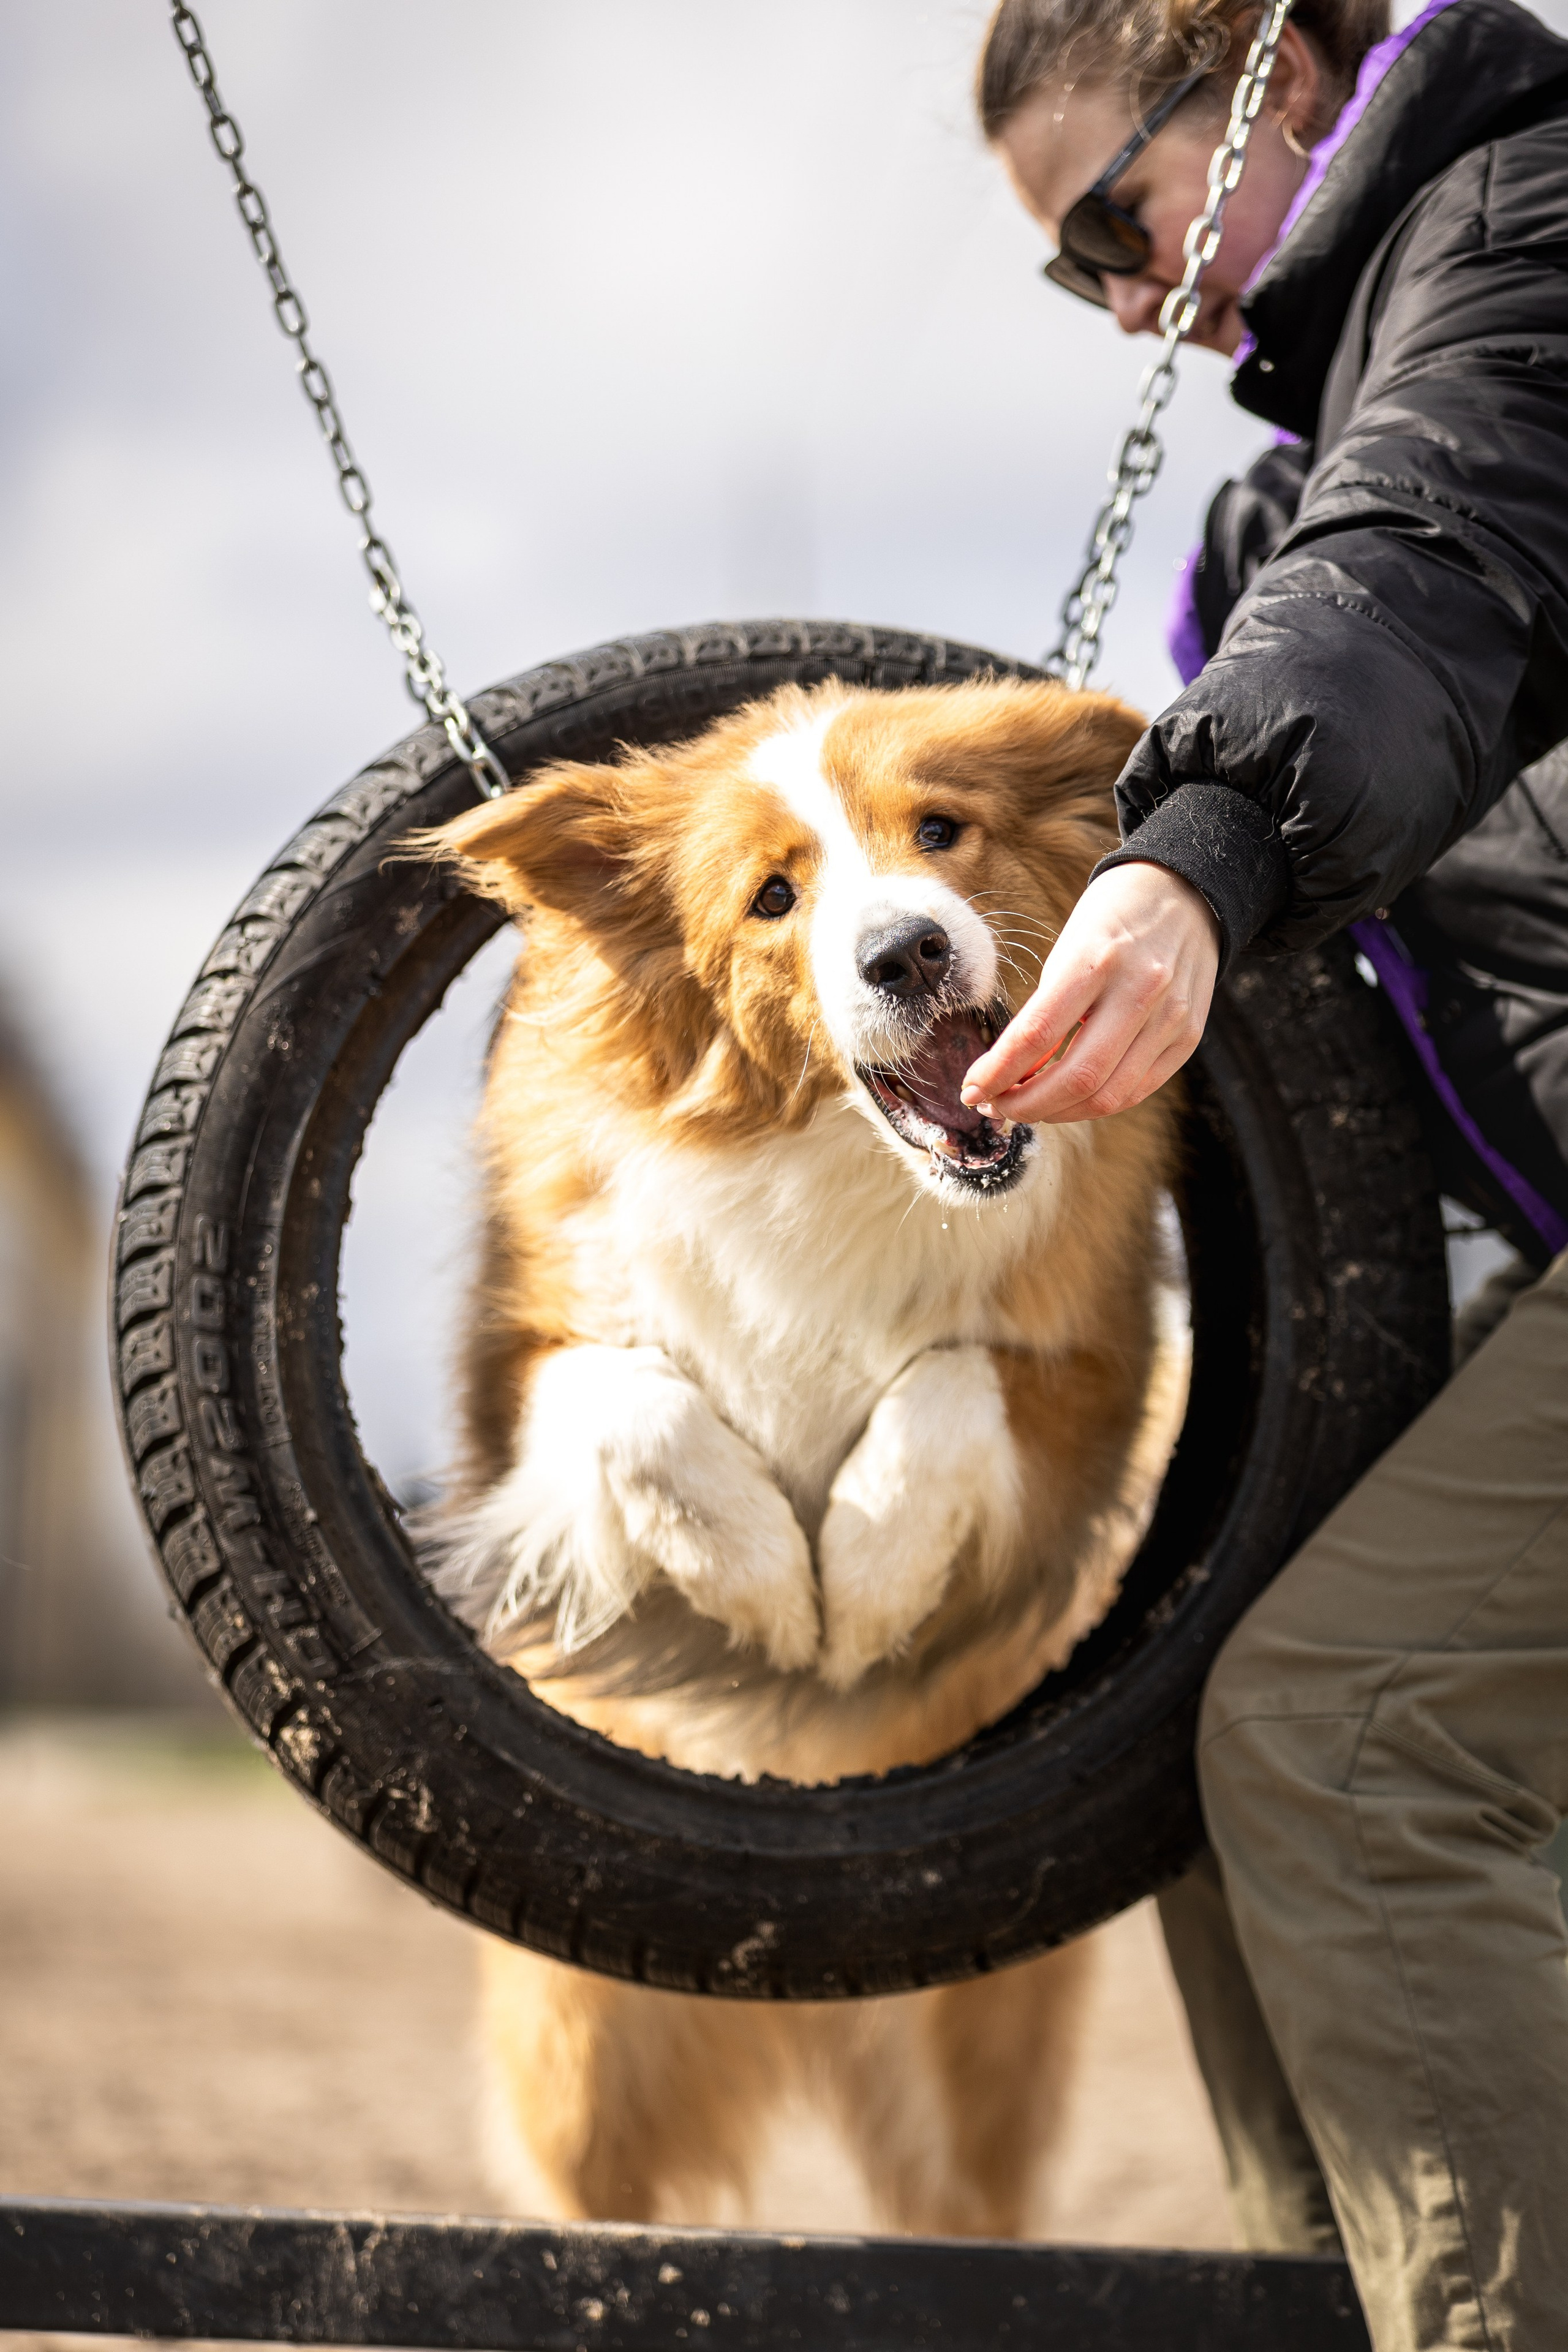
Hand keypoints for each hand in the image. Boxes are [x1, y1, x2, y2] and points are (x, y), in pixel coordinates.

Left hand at [961, 861, 1218, 1124]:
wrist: (1183, 891)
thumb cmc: (1111, 918)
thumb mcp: (1067, 949)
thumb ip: (1044, 1012)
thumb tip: (1015, 1075)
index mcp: (1096, 959)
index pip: (1036, 1034)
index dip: (997, 1073)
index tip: (971, 1090)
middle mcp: (1140, 990)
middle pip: (1077, 1078)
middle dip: (1025, 1105)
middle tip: (994, 1106)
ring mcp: (1171, 1017)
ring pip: (1109, 1096)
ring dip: (1058, 1113)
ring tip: (1028, 1106)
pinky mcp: (1189, 1036)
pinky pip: (1137, 1090)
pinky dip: (1096, 1103)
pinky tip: (1069, 1099)